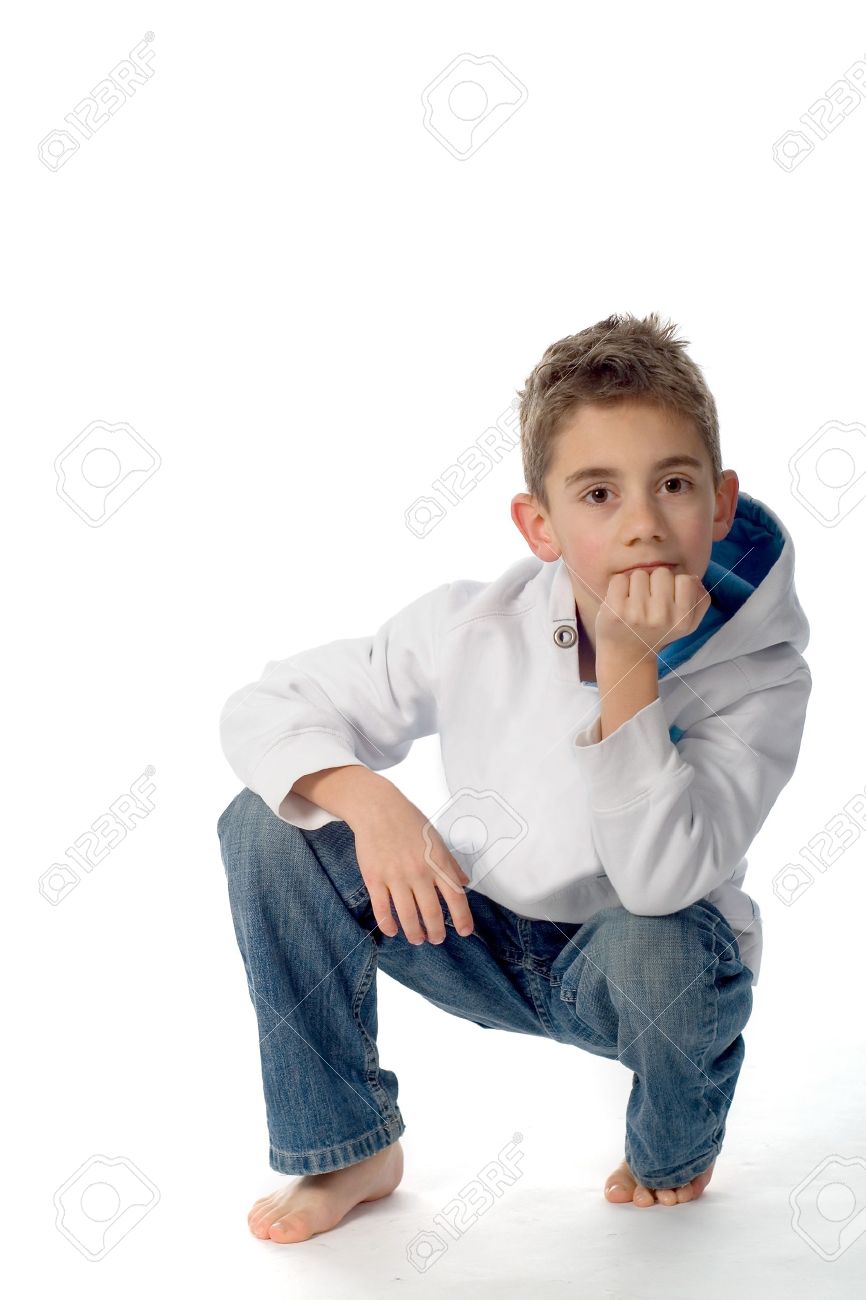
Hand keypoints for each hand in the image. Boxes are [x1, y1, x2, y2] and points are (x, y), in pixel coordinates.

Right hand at [351, 788, 474, 943]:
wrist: (377, 808)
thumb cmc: (409, 822)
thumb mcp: (436, 839)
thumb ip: (450, 863)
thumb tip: (464, 882)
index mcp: (437, 862)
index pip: (456, 897)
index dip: (463, 918)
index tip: (466, 932)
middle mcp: (419, 872)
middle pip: (432, 912)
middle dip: (436, 932)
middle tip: (436, 939)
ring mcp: (396, 876)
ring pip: (408, 916)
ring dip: (414, 933)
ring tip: (417, 938)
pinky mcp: (374, 878)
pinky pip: (382, 909)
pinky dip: (389, 925)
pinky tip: (393, 931)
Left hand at [595, 565, 710, 661]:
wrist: (627, 653)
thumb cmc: (658, 631)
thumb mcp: (688, 623)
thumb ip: (700, 600)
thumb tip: (693, 578)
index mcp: (682, 620)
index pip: (686, 580)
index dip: (675, 585)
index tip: (667, 598)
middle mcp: (661, 618)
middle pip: (662, 573)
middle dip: (655, 582)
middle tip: (649, 601)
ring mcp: (637, 614)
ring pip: (640, 574)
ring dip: (636, 584)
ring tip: (635, 602)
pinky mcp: (615, 611)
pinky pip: (619, 579)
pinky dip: (619, 586)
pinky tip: (621, 601)